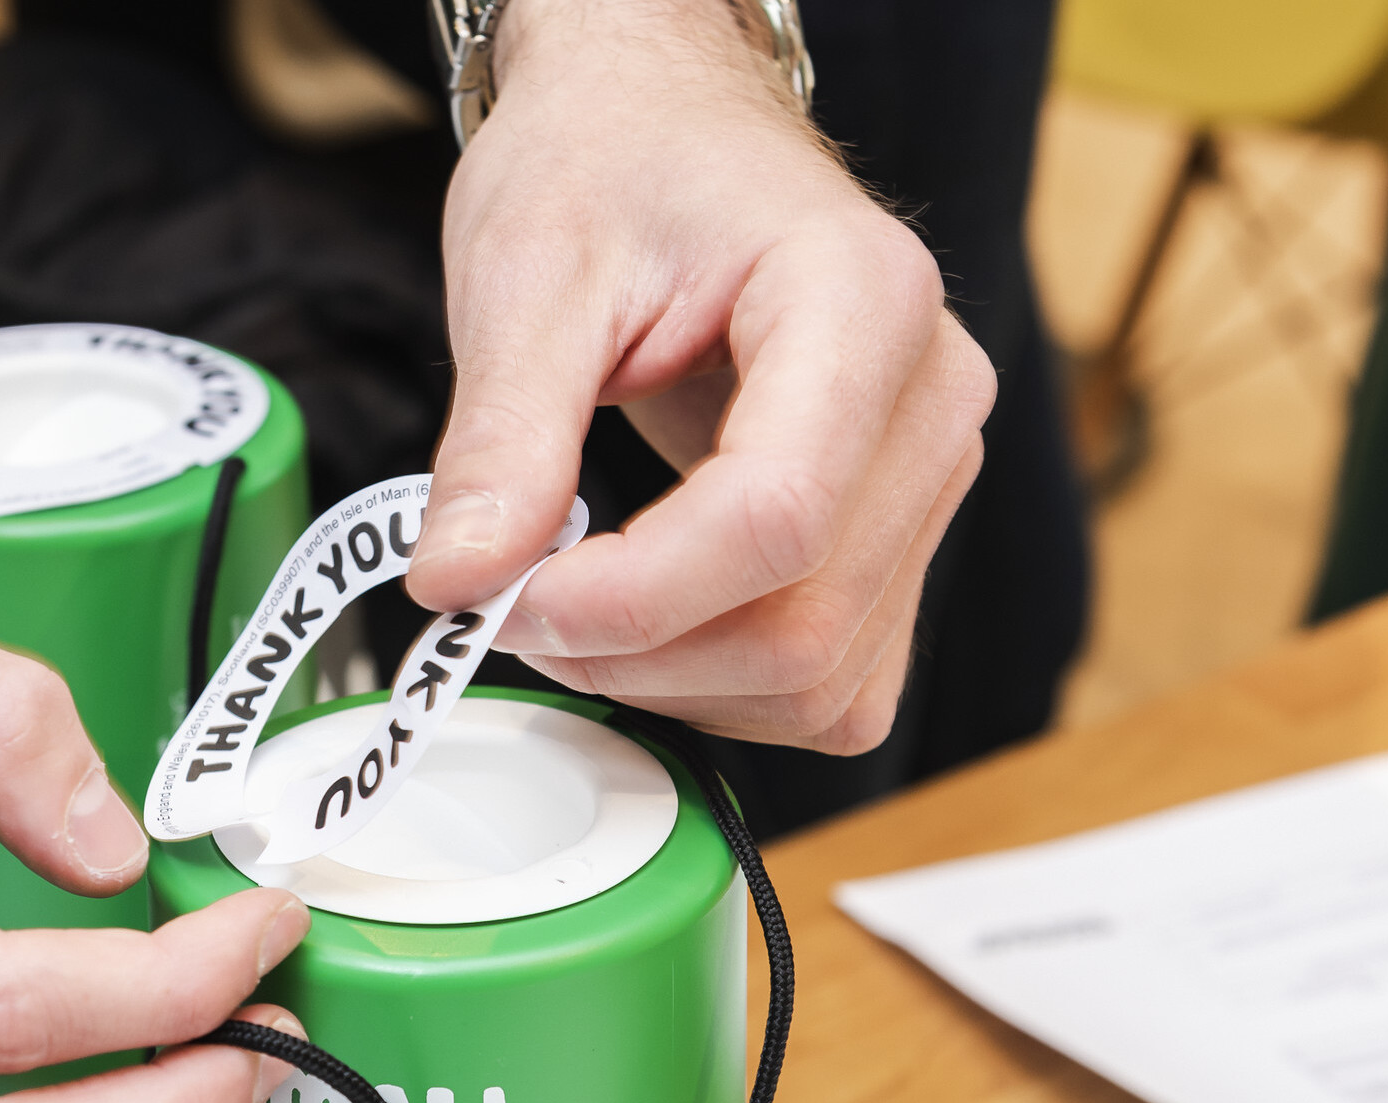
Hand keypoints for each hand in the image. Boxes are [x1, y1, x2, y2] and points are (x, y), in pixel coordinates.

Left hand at [408, 0, 996, 752]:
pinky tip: (646, 628)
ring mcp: (930, 476)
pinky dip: (729, 691)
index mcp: (861, 298)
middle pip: (805, 623)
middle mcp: (931, 397)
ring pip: (826, 680)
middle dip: (637, 653)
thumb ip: (500, 440)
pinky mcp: (903, 536)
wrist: (667, 127)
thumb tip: (457, 583)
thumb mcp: (529, 275)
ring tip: (569, 608)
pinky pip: (839, 684)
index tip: (509, 599)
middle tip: (511, 607)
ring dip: (677, 685)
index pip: (775, 515)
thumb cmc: (615, 164)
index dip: (631, 597)